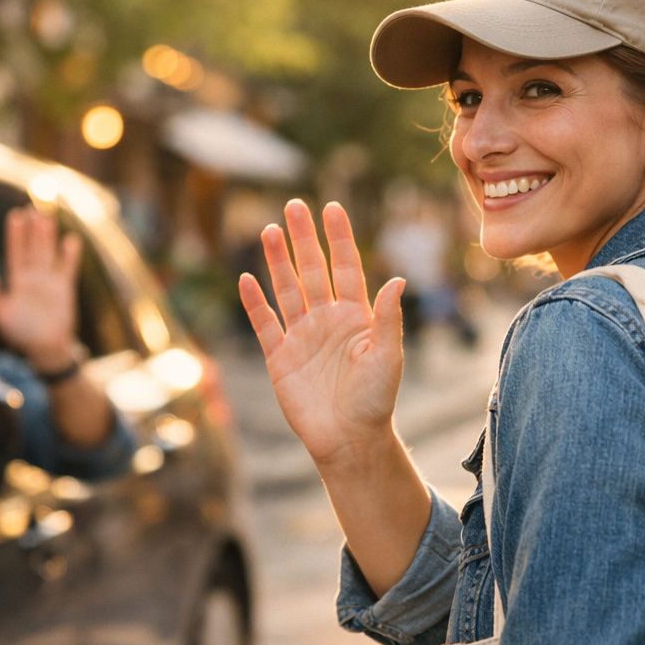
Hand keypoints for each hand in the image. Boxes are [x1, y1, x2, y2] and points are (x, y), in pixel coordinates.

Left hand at [0, 206, 81, 369]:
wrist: (45, 349)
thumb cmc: (20, 334)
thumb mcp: (0, 314)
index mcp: (17, 281)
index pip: (16, 252)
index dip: (16, 235)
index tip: (16, 216)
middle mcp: (33, 278)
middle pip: (33, 248)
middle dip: (33, 229)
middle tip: (33, 207)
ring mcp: (50, 282)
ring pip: (49, 253)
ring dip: (48, 236)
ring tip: (48, 216)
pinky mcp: (65, 290)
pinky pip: (67, 269)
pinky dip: (69, 255)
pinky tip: (70, 240)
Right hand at [238, 199, 406, 466]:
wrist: (349, 439)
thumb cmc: (376, 400)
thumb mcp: (388, 356)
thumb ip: (387, 318)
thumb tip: (397, 280)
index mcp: (356, 317)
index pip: (346, 267)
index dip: (339, 238)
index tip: (332, 208)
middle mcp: (327, 321)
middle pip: (312, 270)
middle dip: (303, 239)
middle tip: (294, 206)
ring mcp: (302, 337)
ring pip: (287, 290)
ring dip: (278, 261)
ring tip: (269, 230)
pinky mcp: (280, 358)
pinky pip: (265, 324)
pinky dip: (256, 303)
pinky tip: (247, 279)